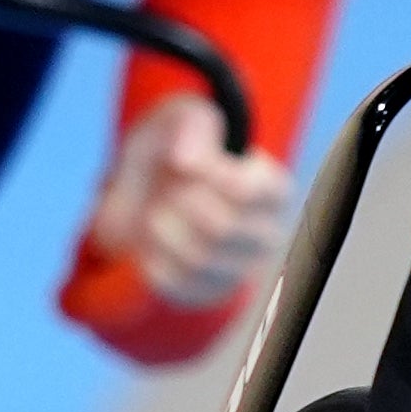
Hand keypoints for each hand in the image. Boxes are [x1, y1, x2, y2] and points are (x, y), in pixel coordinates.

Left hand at [86, 96, 290, 309]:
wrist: (138, 191)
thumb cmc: (172, 149)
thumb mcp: (178, 119)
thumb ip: (190, 126)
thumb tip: (186, 161)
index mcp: (272, 190)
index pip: (257, 192)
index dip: (213, 176)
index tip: (185, 162)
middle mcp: (265, 234)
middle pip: (223, 228)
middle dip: (181, 202)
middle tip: (168, 186)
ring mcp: (236, 269)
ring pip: (198, 259)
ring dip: (162, 228)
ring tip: (155, 210)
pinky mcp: (203, 292)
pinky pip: (173, 282)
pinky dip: (150, 255)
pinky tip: (151, 239)